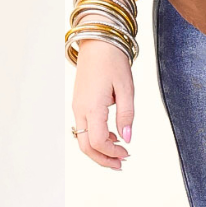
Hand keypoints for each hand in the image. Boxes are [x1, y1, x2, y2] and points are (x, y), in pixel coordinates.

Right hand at [71, 40, 134, 169]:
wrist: (98, 42)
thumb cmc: (112, 61)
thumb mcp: (126, 88)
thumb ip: (126, 114)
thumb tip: (127, 138)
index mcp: (92, 106)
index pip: (98, 142)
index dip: (112, 153)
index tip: (127, 153)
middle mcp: (80, 109)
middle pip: (86, 146)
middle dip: (103, 159)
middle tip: (121, 164)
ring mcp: (78, 106)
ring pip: (83, 138)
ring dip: (99, 150)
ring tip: (118, 152)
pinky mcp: (79, 103)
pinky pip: (83, 127)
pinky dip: (95, 137)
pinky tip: (111, 135)